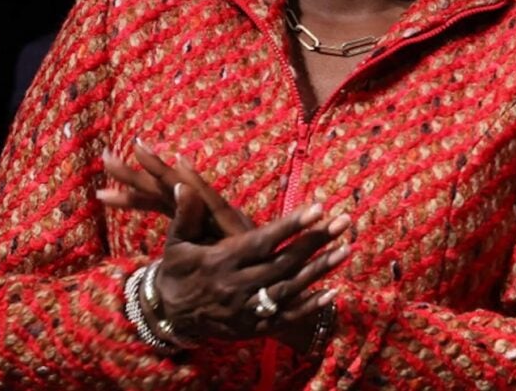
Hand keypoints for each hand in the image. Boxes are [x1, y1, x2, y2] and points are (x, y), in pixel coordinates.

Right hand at [97, 140, 349, 347]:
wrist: (170, 316)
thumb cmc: (176, 271)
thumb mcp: (175, 242)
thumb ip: (185, 215)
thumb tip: (183, 187)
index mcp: (220, 262)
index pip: (262, 242)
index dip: (290, 226)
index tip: (317, 209)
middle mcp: (238, 286)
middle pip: (284, 263)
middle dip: (316, 241)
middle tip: (343, 222)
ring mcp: (248, 309)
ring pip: (291, 288)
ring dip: (320, 269)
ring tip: (346, 249)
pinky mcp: (254, 328)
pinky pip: (288, 317)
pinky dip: (311, 305)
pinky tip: (333, 292)